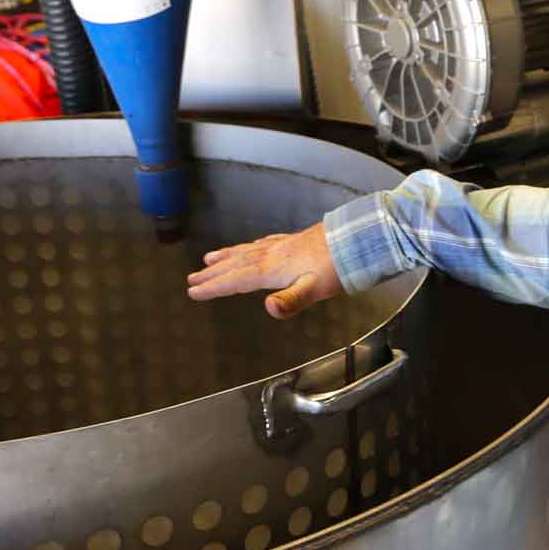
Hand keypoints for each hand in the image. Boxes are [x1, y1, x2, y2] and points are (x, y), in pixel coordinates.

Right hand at [186, 221, 344, 318]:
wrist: (356, 241)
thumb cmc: (337, 268)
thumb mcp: (314, 290)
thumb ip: (291, 301)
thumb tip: (269, 308)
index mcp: (272, 270)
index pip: (236, 280)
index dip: (214, 287)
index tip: (193, 292)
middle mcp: (272, 256)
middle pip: (235, 265)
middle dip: (213, 273)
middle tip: (192, 279)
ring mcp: (282, 247)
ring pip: (246, 251)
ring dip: (226, 257)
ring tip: (209, 260)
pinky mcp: (293, 242)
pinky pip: (261, 244)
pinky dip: (248, 247)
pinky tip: (251, 247)